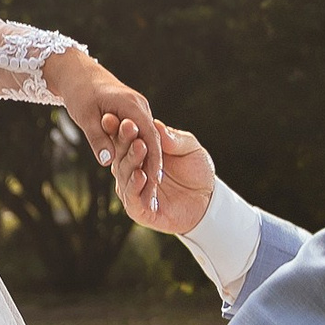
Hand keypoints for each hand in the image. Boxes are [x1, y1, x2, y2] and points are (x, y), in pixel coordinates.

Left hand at [42, 48, 162, 198]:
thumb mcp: (85, 116)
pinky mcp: (133, 114)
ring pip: (148, 140)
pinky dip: (141, 153)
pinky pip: (141, 136)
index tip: (154, 183)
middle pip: (153, 141)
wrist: (77, 73)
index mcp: (132, 105)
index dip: (153, 161)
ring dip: (149, 163)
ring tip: (148, 189)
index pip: (150, 137)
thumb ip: (97, 138)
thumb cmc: (79, 92)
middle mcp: (140, 107)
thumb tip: (108, 163)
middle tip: (153, 194)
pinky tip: (139, 172)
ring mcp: (138, 110)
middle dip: (154, 168)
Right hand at [114, 120, 214, 238]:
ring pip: (124, 175)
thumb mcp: (189, 148)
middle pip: (122, 155)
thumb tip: (156, 124)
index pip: (125, 139)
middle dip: (125, 140)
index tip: (117, 114)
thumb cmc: (196, 170)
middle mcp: (132, 171)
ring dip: (131, 160)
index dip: (120, 127)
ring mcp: (133, 190)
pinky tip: (140, 175)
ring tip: (140, 147)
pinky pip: (132, 198)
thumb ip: (174, 139)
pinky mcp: (139, 210)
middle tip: (129, 126)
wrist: (208, 199)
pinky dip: (135, 187)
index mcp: (139, 153)